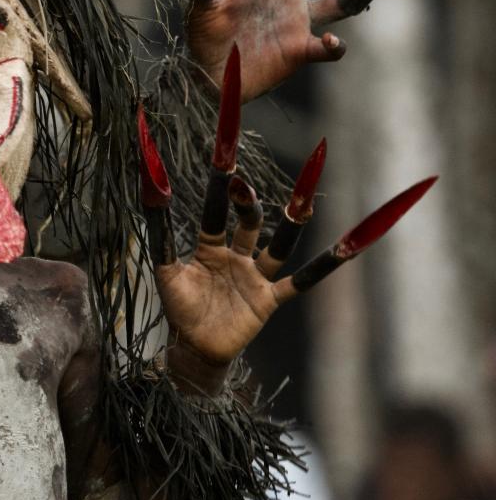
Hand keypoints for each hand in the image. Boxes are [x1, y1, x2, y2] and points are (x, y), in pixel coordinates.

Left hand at [137, 59, 434, 393]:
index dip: (220, 183)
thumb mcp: (164, 268)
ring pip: (279, 244)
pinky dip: (325, 266)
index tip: (224, 150)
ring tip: (304, 199)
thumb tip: (150, 187)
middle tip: (241, 179)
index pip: (215, 207)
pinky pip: (301, 281)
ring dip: (291, 223)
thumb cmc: (178, 309)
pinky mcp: (269, 300)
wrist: (193, 349)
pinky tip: (349, 246)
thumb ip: (158, 231)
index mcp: (209, 245)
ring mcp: (256, 276)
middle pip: (248, 221)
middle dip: (247, 201)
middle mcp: (237, 255)